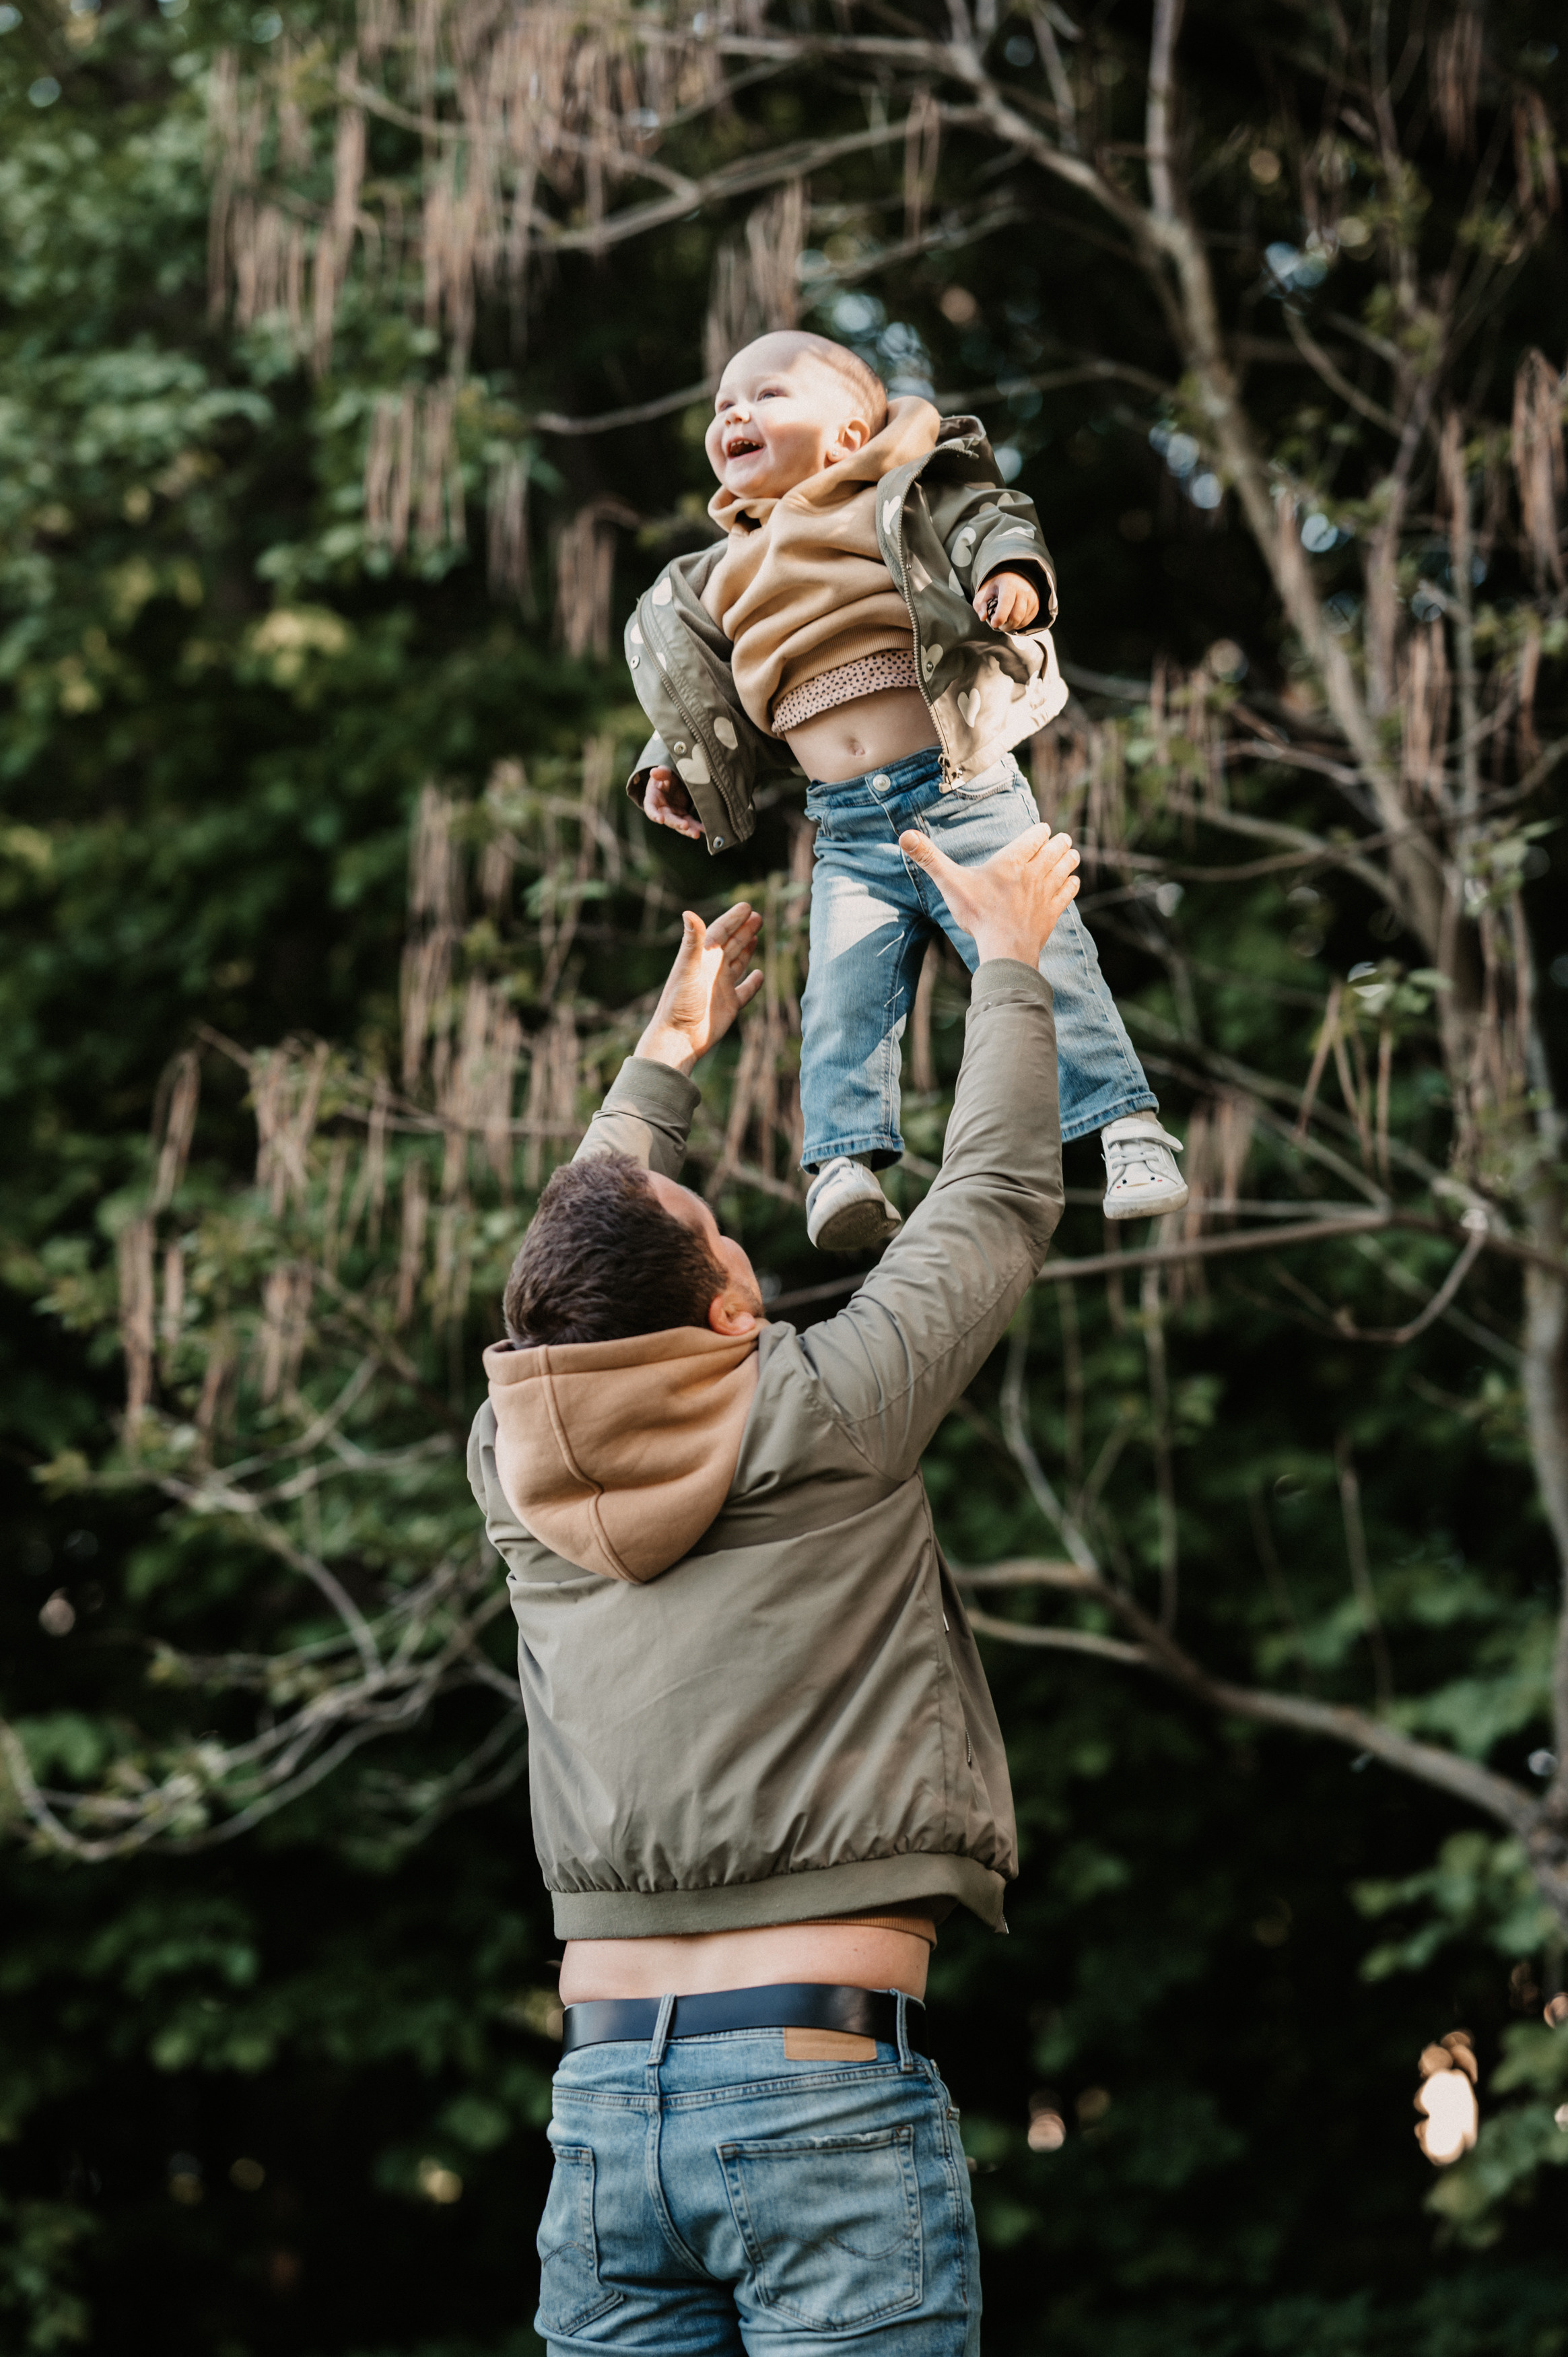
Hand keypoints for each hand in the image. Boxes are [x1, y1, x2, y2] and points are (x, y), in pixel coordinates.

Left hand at [634, 903, 764, 1074]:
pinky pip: (745, 991)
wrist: (678, 1038)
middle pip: (730, 944)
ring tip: (756, 934)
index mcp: (702, 958)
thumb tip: (688, 912)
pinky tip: (759, 974)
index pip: (720, 932)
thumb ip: (692, 942)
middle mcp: (711, 970)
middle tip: (757, 916)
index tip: (747, 907)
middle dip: (743, 929)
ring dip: (746, 948)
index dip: (733, 919)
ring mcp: (721, 987)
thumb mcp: (687, 969)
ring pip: (737, 963)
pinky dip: (753, 983)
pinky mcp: (729, 1006)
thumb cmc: (680, 1003)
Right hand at [643, 766, 704, 840]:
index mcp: (653, 799)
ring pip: (680, 824)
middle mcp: (662, 810)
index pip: (651, 808)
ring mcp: (673, 814)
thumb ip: (661, 773)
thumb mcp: (664, 773)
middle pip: (668, 819)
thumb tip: (655, 771)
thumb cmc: (665, 777)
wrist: (673, 781)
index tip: (660, 819)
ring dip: (688, 830)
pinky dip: (697, 827)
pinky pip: (690, 823)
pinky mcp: (683, 816)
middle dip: (676, 823)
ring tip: (696, 834)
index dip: (654, 814)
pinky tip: (704, 830)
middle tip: (685, 826)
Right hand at [898, 824, 1077, 969]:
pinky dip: (1072, 884)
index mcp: (1012, 861)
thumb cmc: (978, 915)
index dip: (1040, 832)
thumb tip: (904, 835)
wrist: (1005, 950)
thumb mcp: (950, 883)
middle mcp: (1034, 872)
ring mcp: (1046, 893)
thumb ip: (929, 858)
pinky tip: (1072, 882)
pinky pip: (1068, 892)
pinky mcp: (1052, 912)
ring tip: (1072, 854)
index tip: (1042, 830)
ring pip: (1065, 867)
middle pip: (1055, 849)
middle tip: (1062, 839)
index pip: (1035, 836)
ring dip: (1069, 859)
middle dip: (1059, 842)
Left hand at [972, 569, 1039, 630]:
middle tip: (998, 624)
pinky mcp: (1036, 605)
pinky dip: (1018, 624)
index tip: (994, 623)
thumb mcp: (984, 592)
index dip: (1000, 617)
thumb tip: (983, 617)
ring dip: (1011, 626)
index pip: (1006, 603)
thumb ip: (980, 605)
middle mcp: (1023, 590)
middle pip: (1015, 616)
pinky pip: (1027, 621)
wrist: (1013, 577)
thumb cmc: (997, 586)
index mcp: (1009, 584)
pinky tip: (1012, 619)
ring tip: (1004, 621)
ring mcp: (1032, 598)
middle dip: (1005, 625)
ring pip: (1022, 620)